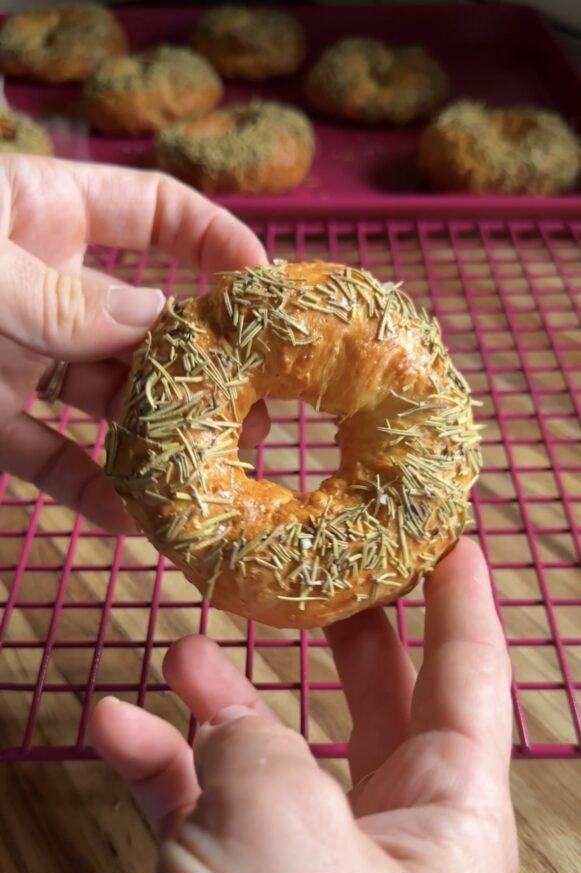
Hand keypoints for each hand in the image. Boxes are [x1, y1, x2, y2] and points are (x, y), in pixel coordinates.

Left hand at [0, 154, 266, 531]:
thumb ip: (66, 301)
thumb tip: (159, 323)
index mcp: (43, 211)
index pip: (159, 214)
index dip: (220, 247)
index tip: (270, 296)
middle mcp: (42, 284)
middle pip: (146, 322)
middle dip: (200, 369)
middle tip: (256, 421)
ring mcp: (14, 353)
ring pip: (105, 400)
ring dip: (152, 442)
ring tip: (203, 484)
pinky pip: (48, 456)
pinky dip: (87, 489)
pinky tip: (131, 522)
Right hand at [91, 539, 517, 872]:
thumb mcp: (281, 830)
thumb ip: (256, 743)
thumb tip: (223, 702)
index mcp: (447, 816)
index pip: (472, 679)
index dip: (462, 601)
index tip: (452, 535)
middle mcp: (389, 839)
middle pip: (381, 703)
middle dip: (351, 634)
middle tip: (331, 564)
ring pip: (277, 752)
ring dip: (228, 699)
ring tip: (186, 645)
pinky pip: (204, 812)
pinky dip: (163, 768)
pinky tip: (113, 728)